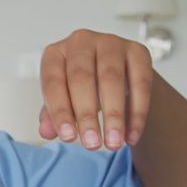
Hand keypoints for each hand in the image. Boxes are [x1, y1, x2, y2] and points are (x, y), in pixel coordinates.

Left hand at [38, 29, 153, 150]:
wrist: (117, 73)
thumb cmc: (82, 87)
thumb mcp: (64, 100)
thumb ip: (52, 114)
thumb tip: (46, 132)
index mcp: (55, 53)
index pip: (53, 82)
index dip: (60, 111)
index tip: (68, 137)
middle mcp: (81, 42)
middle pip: (82, 78)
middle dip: (86, 115)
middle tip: (92, 144)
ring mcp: (111, 42)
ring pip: (111, 78)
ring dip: (113, 115)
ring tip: (114, 143)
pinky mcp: (138, 50)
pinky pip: (140, 82)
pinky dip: (137, 113)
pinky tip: (132, 136)